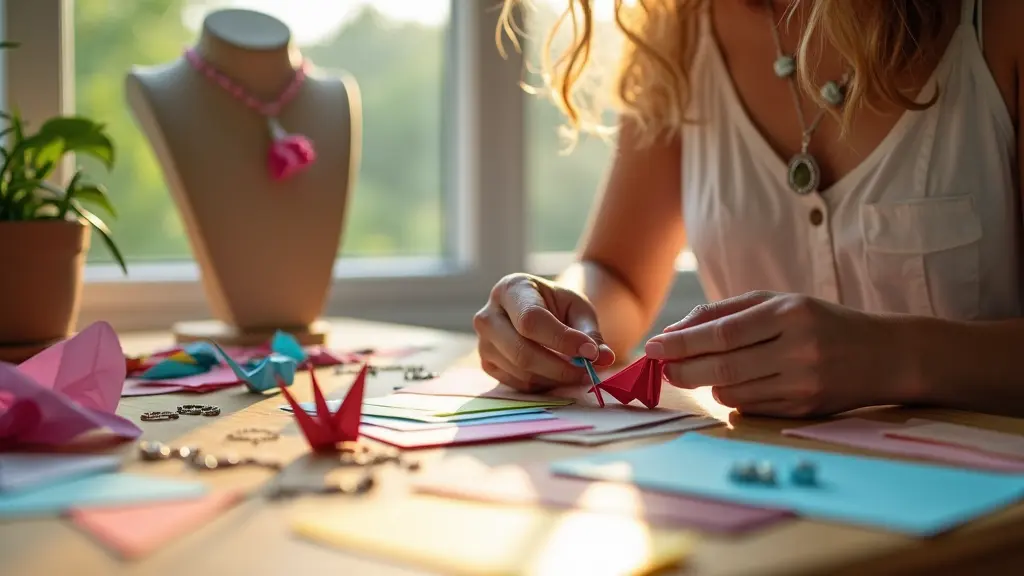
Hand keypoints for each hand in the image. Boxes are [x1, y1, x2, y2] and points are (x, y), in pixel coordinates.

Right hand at [473, 273, 615, 391]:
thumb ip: (590, 332)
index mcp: (511, 288)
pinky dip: (543, 383)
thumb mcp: (578, 309)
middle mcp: (488, 314)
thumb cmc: (558, 306)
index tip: (590, 352)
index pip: (531, 320)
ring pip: (521, 372)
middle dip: (560, 367)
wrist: (538, 310)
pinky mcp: (487, 363)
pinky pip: (518, 383)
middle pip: (522, 351)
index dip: (561, 340)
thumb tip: (603, 357)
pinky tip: (556, 372)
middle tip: (588, 372)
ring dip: (555, 378)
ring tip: (577, 371)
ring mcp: (483, 341)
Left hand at [644, 291, 911, 416]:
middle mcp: (798, 350)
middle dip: (683, 369)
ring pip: (732, 392)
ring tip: (704, 371)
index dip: (682, 342)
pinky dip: (732, 397)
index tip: (653, 346)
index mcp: (790, 314)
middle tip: (661, 366)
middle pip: (722, 367)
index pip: (722, 333)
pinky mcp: (805, 410)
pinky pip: (750, 408)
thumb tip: (674, 332)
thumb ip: (724, 312)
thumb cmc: (820, 321)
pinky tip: (735, 384)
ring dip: (707, 384)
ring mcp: (803, 384)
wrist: (886, 355)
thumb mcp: (778, 303)